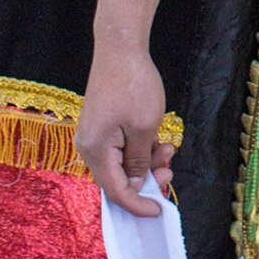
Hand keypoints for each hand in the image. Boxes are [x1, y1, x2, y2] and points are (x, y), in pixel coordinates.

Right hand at [77, 0, 176, 215]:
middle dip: (147, 180)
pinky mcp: (102, 127)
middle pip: (117, 180)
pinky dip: (140, 151)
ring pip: (121, 165)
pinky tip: (158, 140)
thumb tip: (137, 185)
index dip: (138, 205)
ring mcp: (94, 137)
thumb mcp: (144, 128)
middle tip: (170, 169)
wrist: (120, 48)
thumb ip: (140, 162)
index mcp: (95, 151)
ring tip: (168, 148)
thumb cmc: (133, 85)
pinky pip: (121, 150)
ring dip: (147, 163)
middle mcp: (89, 147)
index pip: (116, 191)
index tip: (160, 210)